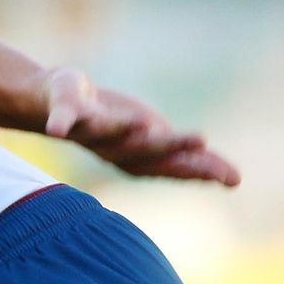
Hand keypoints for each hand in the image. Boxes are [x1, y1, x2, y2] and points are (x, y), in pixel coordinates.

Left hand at [40, 67, 239, 185]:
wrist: (48, 103)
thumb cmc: (108, 123)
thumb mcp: (151, 137)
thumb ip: (185, 155)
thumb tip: (235, 181)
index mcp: (136, 156)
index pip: (169, 167)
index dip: (196, 171)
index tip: (229, 177)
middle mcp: (111, 149)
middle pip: (142, 151)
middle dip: (170, 147)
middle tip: (202, 140)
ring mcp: (85, 132)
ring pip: (107, 133)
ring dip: (125, 131)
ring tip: (148, 124)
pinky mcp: (61, 111)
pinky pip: (61, 119)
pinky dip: (60, 124)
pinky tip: (57, 131)